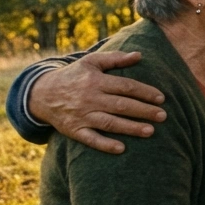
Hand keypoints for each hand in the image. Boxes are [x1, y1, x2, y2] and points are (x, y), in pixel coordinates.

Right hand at [29, 51, 166, 153]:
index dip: (145, 92)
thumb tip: (139, 55)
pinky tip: (121, 148)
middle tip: (163, 116)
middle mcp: (89, 98)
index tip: (161, 98)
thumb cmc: (74, 76)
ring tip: (150, 131)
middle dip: (144, 111)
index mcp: (96, 81)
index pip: (126, 87)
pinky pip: (91, 139)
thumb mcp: (91, 62)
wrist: (41, 94)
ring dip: (131, 128)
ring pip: (110, 123)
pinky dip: (105, 144)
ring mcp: (81, 115)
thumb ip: (115, 59)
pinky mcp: (73, 130)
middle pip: (121, 105)